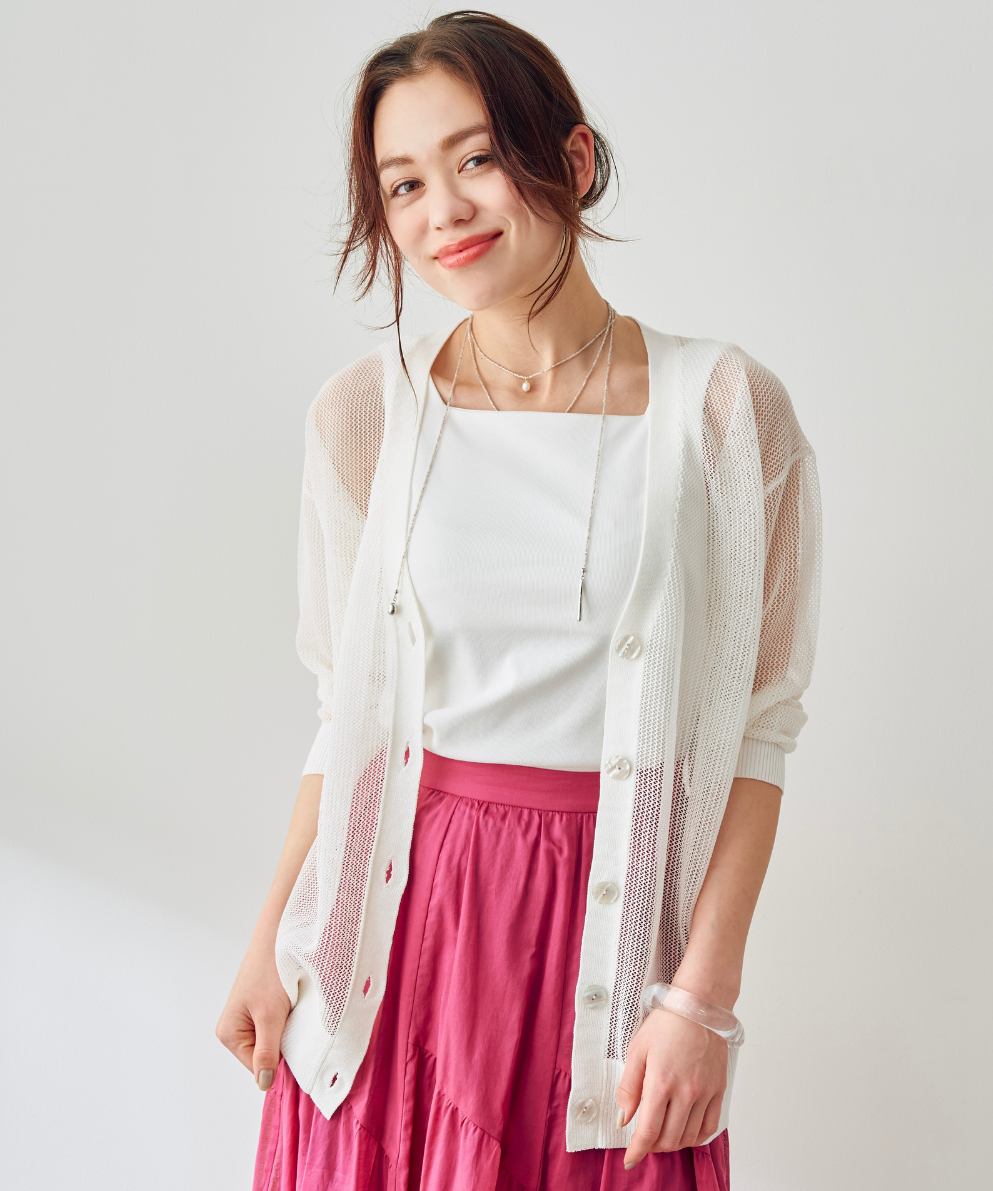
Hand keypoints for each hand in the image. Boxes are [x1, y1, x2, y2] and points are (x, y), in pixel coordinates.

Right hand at [215, 940, 291, 1091]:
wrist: (278, 935)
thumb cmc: (271, 971)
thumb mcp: (270, 1016)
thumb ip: (266, 1052)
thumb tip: (263, 1084)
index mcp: (229, 1034)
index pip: (258, 1068)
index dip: (280, 1062)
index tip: (298, 1049)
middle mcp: (235, 1028)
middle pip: (265, 1055)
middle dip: (283, 1045)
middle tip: (295, 1024)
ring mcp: (248, 1017)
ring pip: (273, 1040)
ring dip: (287, 1031)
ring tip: (293, 1012)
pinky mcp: (261, 1006)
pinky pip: (276, 1025)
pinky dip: (287, 1020)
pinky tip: (293, 1007)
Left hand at [615, 1007, 726, 1167]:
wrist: (699, 1005)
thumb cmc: (666, 1023)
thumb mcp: (637, 1049)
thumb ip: (629, 1087)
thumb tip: (623, 1118)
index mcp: (661, 1082)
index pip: (648, 1131)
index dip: (637, 1151)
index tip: (630, 1159)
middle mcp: (686, 1092)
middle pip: (669, 1139)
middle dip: (653, 1146)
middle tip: (644, 1140)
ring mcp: (705, 1093)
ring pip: (689, 1137)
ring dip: (673, 1143)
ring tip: (662, 1134)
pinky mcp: (719, 1090)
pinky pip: (709, 1127)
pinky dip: (696, 1136)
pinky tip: (685, 1131)